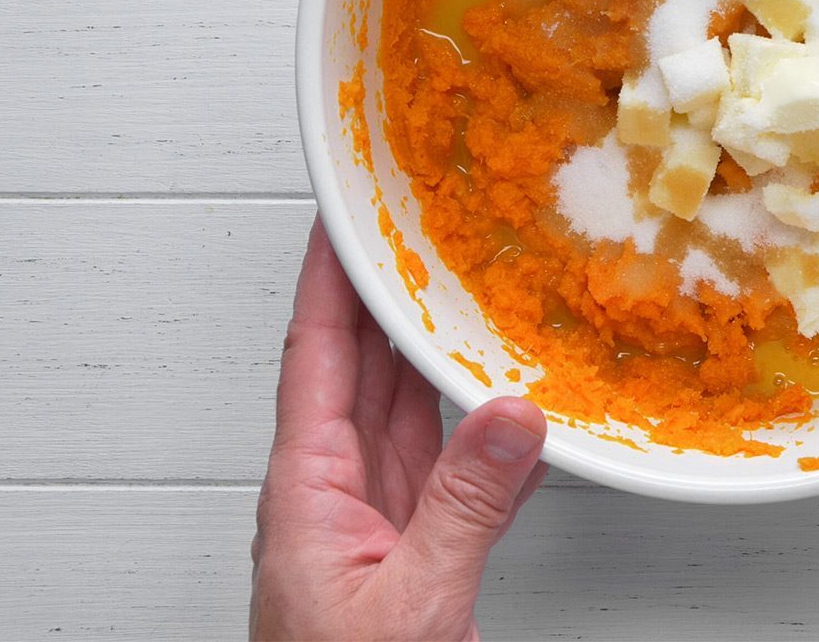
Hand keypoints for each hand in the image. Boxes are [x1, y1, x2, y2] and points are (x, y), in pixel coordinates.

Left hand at [250, 220, 547, 640]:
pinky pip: (445, 468)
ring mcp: (372, 523)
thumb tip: (510, 416)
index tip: (341, 215)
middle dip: (383, 294)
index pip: (313, 357)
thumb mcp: (412, 604)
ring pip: (403, 411)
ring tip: (461, 289)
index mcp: (307, 493)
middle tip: (412, 226)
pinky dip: (477, 429)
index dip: (327, 280)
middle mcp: (333, 495)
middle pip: (358, 369)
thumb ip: (465, 508)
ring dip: (429, 352)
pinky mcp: (412, 553)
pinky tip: (505, 405)